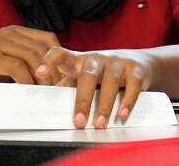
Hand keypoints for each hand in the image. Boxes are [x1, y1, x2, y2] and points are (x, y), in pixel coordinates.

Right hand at [0, 25, 59, 96]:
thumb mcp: (2, 61)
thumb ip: (22, 62)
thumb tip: (48, 77)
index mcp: (13, 32)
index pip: (47, 38)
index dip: (59, 55)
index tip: (63, 73)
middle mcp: (8, 34)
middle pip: (43, 48)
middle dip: (54, 68)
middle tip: (58, 87)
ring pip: (33, 56)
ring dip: (43, 76)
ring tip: (46, 90)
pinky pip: (17, 67)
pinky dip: (26, 80)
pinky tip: (27, 90)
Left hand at [35, 48, 153, 128]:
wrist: (140, 62)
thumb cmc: (103, 73)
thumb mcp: (82, 77)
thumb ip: (66, 87)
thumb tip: (43, 104)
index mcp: (79, 60)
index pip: (60, 53)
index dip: (49, 61)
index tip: (39, 74)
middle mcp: (97, 58)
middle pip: (88, 74)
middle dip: (82, 100)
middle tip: (79, 121)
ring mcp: (117, 61)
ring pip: (110, 81)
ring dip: (104, 105)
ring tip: (99, 124)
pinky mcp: (136, 69)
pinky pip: (132, 85)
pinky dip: (127, 101)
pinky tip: (122, 114)